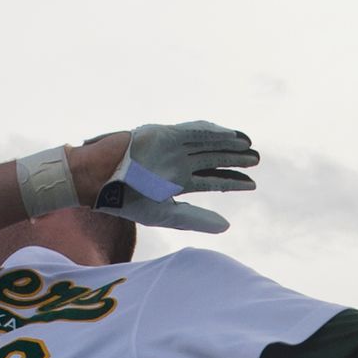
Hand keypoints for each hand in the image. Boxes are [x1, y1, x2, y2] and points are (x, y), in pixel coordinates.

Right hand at [96, 120, 258, 231]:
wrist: (101, 179)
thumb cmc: (128, 199)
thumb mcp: (165, 213)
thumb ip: (195, 219)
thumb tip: (226, 226)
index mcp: (176, 182)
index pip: (210, 180)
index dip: (231, 181)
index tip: (251, 184)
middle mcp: (176, 163)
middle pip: (212, 159)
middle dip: (234, 160)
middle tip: (256, 160)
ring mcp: (171, 147)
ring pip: (206, 144)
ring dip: (227, 143)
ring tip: (248, 144)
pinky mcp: (165, 134)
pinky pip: (194, 131)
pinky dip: (213, 132)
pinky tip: (231, 135)